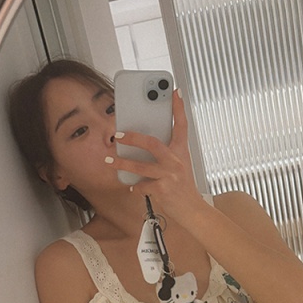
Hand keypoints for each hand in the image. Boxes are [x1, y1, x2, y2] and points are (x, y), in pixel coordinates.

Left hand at [112, 90, 202, 220]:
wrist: (192, 210)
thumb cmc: (183, 187)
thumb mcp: (179, 166)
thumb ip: (165, 154)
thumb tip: (141, 146)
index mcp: (181, 152)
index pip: (181, 126)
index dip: (179, 108)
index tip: (175, 92)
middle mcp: (176, 161)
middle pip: (152, 143)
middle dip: (132, 137)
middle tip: (118, 134)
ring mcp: (169, 175)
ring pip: (140, 166)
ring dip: (121, 164)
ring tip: (109, 161)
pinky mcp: (163, 189)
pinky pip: (141, 185)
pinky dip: (135, 187)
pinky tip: (133, 187)